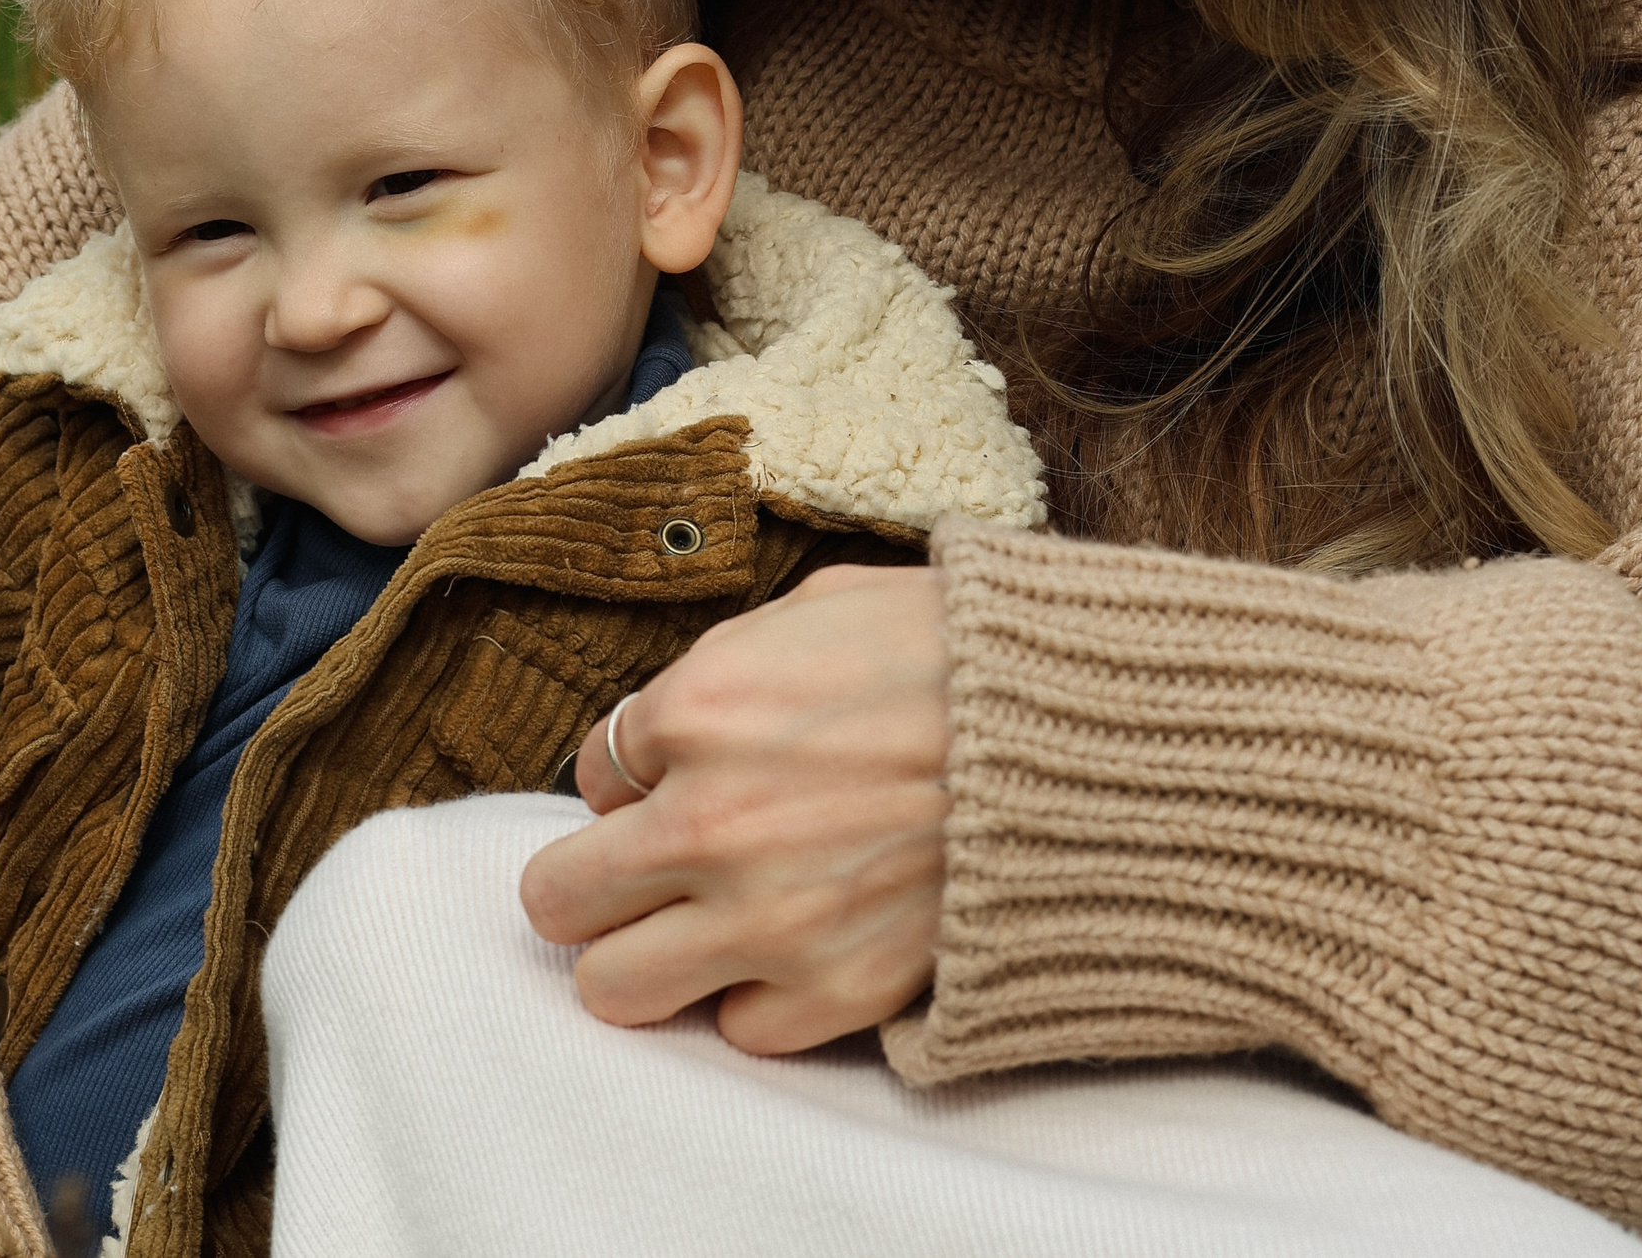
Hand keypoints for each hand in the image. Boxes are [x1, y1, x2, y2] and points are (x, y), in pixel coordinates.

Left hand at [519, 562, 949, 1054]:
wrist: (1083, 738)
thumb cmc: (958, 653)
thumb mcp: (820, 610)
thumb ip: (722, 668)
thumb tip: (663, 731)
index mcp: (695, 708)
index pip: (592, 770)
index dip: (637, 776)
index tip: (686, 777)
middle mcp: (706, 821)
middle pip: (558, 897)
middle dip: (595, 880)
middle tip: (647, 871)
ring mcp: (764, 918)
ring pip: (610, 987)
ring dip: (646, 956)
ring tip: (701, 929)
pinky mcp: (831, 991)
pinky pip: (736, 1031)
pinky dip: (760, 996)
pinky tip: (801, 946)